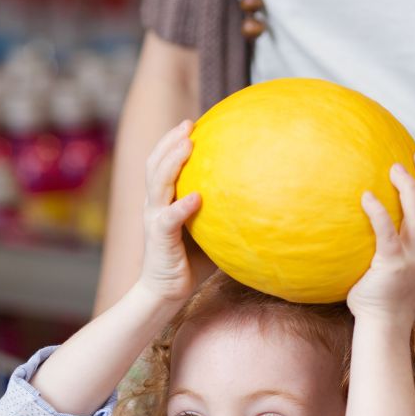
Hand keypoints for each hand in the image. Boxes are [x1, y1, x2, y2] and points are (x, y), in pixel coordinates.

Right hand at [138, 121, 215, 303]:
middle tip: (189, 124)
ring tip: (188, 145)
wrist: (166, 291)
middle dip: (170, 141)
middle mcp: (154, 204)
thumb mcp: (208, 230)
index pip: (162, 163)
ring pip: (157, 183)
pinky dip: (182, 206)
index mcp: (162, 200)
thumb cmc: (191, 261)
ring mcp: (154, 219)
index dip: (172, 141)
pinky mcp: (159, 238)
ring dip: (172, 162)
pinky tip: (197, 197)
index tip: (192, 124)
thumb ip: (222, 212)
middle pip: (155, 163)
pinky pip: (169, 219)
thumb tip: (261, 198)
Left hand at [347, 151, 414, 323]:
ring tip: (394, 169)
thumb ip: (404, 241)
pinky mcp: (394, 265)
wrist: (383, 324)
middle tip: (414, 155)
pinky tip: (366, 197)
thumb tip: (385, 212)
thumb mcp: (404, 264)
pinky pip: (387, 233)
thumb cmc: (385, 292)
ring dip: (409, 187)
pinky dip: (378, 212)